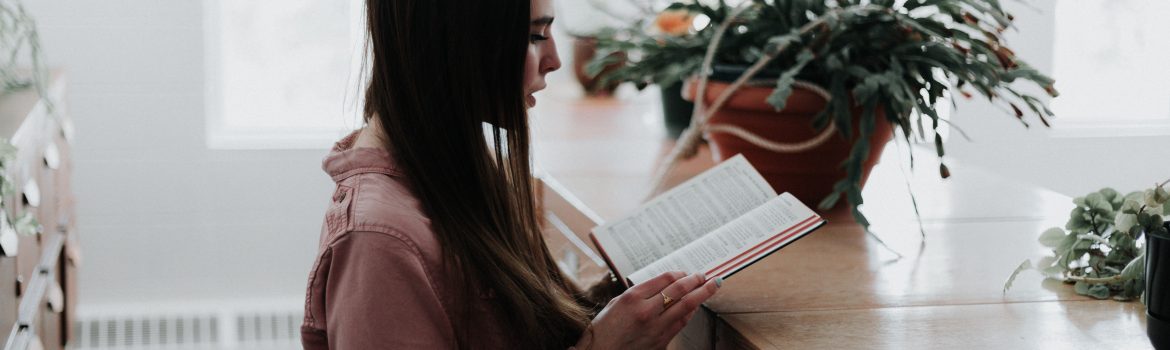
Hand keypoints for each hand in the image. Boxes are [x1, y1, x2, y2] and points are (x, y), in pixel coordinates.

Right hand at [574, 271, 720, 349]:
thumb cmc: (604, 329)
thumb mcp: (616, 303)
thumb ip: (639, 293)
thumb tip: (662, 286)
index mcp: (633, 297)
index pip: (665, 279)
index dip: (680, 273)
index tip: (686, 272)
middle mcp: (646, 311)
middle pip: (680, 290)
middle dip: (697, 281)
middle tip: (706, 276)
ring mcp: (655, 328)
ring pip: (686, 307)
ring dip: (701, 295)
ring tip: (711, 286)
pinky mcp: (661, 341)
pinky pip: (681, 323)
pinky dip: (690, 312)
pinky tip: (695, 306)